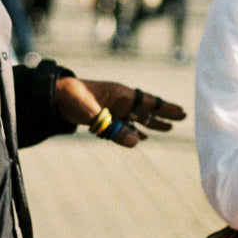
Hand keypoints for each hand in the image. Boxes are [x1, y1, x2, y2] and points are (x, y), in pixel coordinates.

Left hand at [55, 77, 185, 147]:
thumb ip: (112, 128)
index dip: (164, 108)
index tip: (181, 112)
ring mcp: (113, 109)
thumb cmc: (73, 99)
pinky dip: (135, 131)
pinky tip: (142, 138)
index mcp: (120, 95)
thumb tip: (136, 142)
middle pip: (147, 109)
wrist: (55, 97)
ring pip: (137, 118)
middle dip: (164, 114)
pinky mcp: (104, 117)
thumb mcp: (92, 115)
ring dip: (152, 124)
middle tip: (182, 118)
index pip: (148, 101)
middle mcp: (120, 101)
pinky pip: (124, 125)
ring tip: (168, 129)